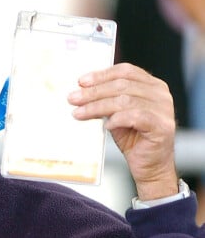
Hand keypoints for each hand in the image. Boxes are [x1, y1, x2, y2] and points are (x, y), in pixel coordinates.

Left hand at [68, 62, 177, 200]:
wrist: (148, 166)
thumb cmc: (133, 139)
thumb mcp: (116, 114)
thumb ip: (106, 101)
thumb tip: (81, 92)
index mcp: (151, 85)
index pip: (125, 71)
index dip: (101, 75)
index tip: (81, 82)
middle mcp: (160, 94)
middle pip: (122, 85)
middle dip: (93, 92)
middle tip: (73, 99)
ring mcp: (164, 109)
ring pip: (125, 100)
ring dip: (97, 106)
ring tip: (79, 113)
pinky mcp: (162, 126)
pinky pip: (135, 117)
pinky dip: (117, 120)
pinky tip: (106, 126)